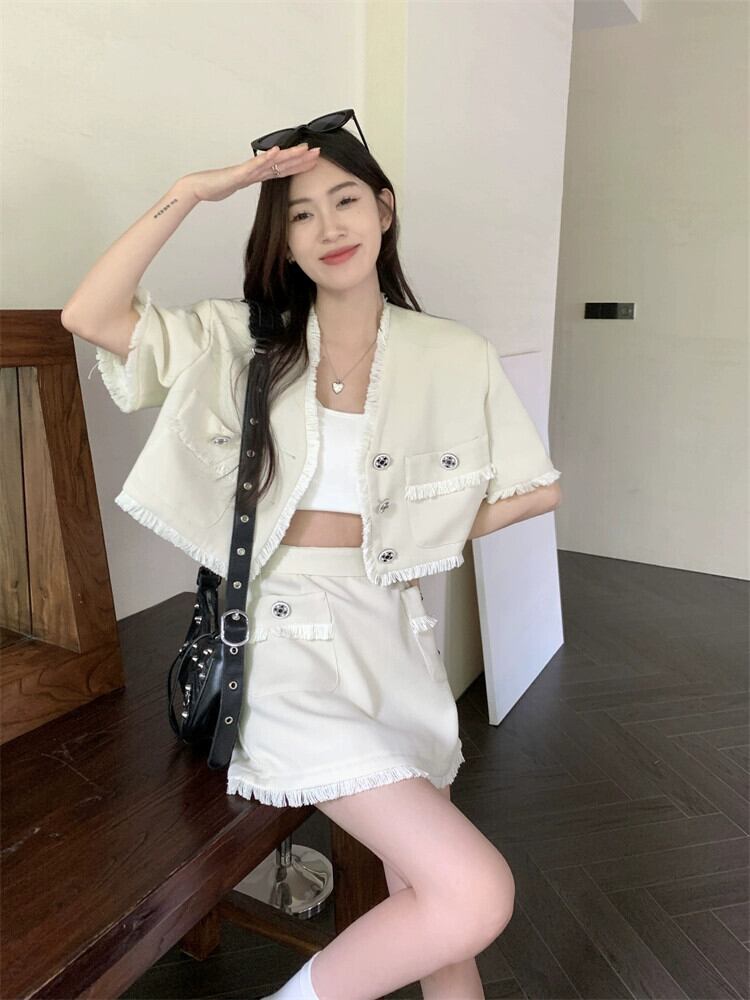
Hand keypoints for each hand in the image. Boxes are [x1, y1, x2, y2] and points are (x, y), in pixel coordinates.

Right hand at [181, 142, 320, 202]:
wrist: (200, 187)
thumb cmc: (217, 186)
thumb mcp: (240, 185)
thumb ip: (251, 181)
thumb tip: (261, 180)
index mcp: (257, 174)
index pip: (282, 169)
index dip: (299, 165)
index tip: (313, 161)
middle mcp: (255, 170)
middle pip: (281, 162)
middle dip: (300, 157)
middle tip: (317, 151)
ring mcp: (247, 170)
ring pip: (272, 161)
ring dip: (289, 154)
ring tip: (303, 149)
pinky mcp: (238, 173)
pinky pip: (254, 165)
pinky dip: (266, 158)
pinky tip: (276, 151)